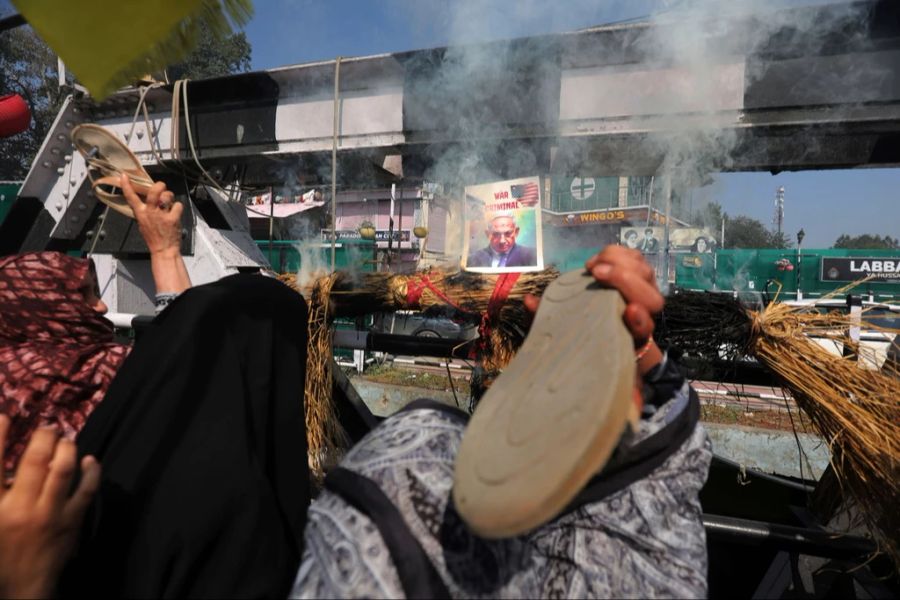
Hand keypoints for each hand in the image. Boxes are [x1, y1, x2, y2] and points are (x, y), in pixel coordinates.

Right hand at [0, 415, 100, 598]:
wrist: (20, 589)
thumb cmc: (0, 553)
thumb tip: (8, 472)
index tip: (5, 416)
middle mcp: (19, 508)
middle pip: (34, 460)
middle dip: (43, 437)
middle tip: (48, 427)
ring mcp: (49, 514)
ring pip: (63, 469)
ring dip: (66, 448)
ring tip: (66, 440)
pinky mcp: (71, 522)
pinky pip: (87, 490)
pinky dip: (91, 471)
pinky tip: (91, 460)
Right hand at [121, 176, 182, 257]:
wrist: (163, 250)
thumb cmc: (153, 237)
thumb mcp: (142, 223)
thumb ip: (143, 211)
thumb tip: (146, 200)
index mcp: (141, 213)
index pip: (131, 197)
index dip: (127, 185)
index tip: (124, 176)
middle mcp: (150, 212)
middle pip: (154, 191)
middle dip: (159, 185)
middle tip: (162, 187)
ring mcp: (162, 215)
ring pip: (167, 196)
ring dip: (170, 197)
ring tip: (169, 203)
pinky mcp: (173, 218)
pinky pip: (178, 205)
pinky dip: (178, 207)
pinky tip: (175, 213)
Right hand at [524, 246, 663, 373]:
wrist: (608, 326)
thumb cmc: (586, 331)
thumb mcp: (566, 332)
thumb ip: (549, 320)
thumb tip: (529, 301)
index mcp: (631, 336)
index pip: (643, 328)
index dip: (640, 319)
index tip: (629, 311)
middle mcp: (643, 314)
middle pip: (649, 295)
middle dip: (625, 280)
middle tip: (596, 272)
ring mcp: (645, 292)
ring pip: (644, 273)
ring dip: (620, 262)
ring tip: (593, 264)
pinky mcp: (640, 275)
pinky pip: (638, 259)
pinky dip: (620, 253)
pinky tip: (599, 257)